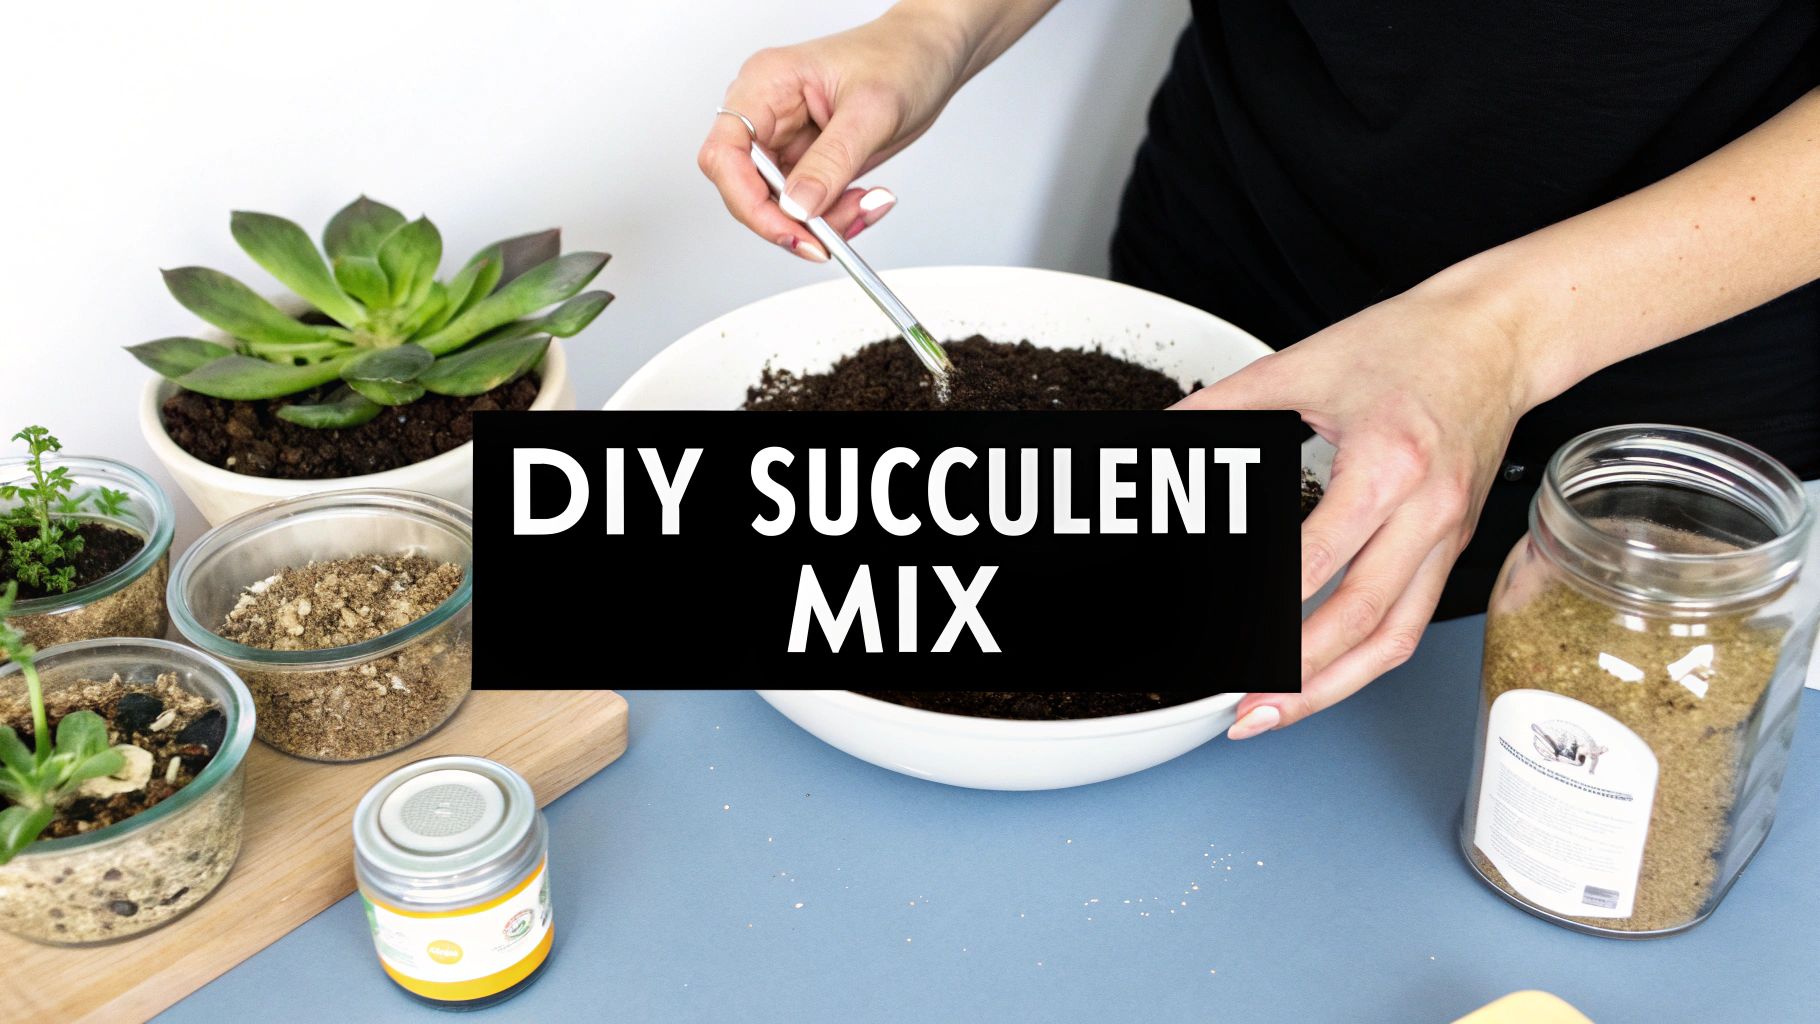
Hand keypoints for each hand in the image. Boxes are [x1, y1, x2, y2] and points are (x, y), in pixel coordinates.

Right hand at [697, 8, 969, 260]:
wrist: (932, 54)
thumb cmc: (902, 57)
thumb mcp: (872, 110)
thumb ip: (832, 161)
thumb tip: (798, 205)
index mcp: (766, 84)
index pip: (725, 152)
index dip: (747, 199)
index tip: (788, 227)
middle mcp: (768, 112)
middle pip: (748, 188)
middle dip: (793, 218)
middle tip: (831, 235)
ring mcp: (787, 138)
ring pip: (781, 205)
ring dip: (823, 221)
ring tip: (865, 205)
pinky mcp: (809, 159)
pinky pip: (808, 204)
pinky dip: (836, 215)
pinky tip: (866, 201)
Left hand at [1177, 271, 1534, 738]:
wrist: (1496, 336)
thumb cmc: (1407, 345)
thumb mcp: (1301, 365)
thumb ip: (1223, 407)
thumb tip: (1162, 433)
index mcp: (1387, 464)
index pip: (1314, 561)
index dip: (1260, 608)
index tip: (1214, 633)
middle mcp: (1427, 511)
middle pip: (1360, 619)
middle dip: (1295, 676)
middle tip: (1238, 707)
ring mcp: (1446, 537)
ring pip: (1392, 638)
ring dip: (1330, 688)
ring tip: (1270, 713)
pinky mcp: (1451, 549)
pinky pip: (1408, 623)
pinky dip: (1361, 661)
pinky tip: (1317, 679)